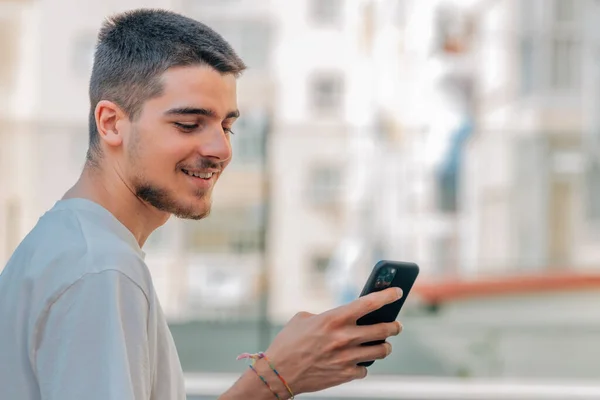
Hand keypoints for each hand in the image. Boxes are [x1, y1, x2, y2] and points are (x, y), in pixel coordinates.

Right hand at [264, 287, 402, 395]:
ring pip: (381, 351)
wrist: (278, 373)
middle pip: (383, 329)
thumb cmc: (288, 342)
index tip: (398, 292)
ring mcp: (346, 357)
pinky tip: (358, 361)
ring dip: (385, 346)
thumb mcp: (303, 319)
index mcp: (334, 318)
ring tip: (383, 344)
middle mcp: (344, 337)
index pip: (369, 303)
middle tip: (396, 325)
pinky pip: (365, 369)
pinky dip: (363, 365)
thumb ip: (327, 316)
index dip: (387, 295)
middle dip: (394, 326)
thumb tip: (344, 318)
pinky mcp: (345, 375)